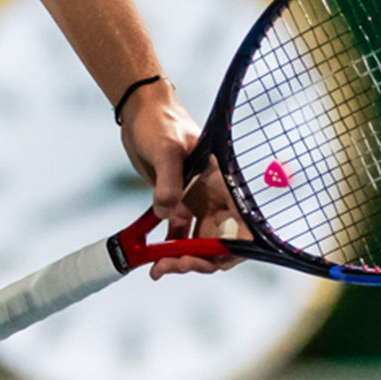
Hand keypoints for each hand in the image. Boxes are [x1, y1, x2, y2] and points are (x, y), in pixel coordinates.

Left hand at [117, 80, 245, 277]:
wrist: (139, 111)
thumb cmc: (160, 121)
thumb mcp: (167, 149)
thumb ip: (169, 183)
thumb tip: (166, 214)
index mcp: (223, 184)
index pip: (241, 227)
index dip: (232, 250)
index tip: (209, 260)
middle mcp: (214, 197)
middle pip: (218, 243)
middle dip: (199, 260)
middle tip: (171, 266)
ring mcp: (196, 203)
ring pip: (197, 244)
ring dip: (181, 260)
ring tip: (158, 268)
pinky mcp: (176, 204)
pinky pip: (177, 236)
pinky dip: (168, 251)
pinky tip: (153, 260)